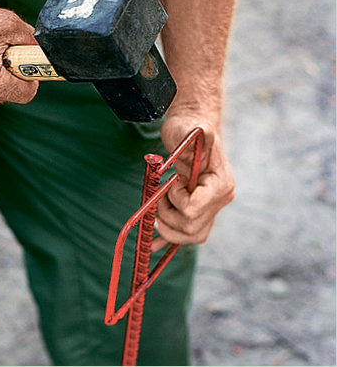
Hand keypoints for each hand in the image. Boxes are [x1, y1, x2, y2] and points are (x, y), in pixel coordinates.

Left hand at [151, 117, 234, 251]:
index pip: (194, 209)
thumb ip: (198, 133)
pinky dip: (169, 239)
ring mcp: (210, 208)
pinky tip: (153, 244)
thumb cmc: (188, 129)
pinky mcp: (198, 212)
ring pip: (190, 236)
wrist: (190, 132)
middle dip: (168, 216)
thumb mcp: (190, 128)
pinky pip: (186, 234)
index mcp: (220, 184)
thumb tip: (202, 132)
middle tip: (160, 196)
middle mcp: (220, 200)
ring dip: (167, 228)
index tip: (172, 182)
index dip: (176, 200)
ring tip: (158, 208)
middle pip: (191, 228)